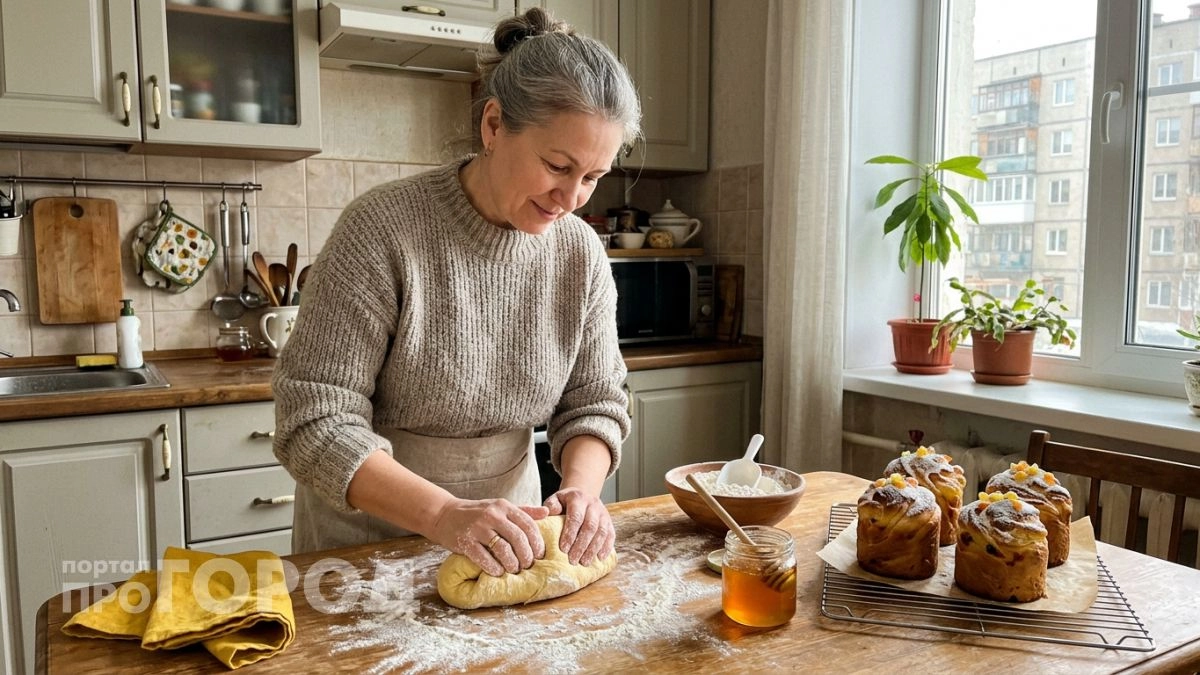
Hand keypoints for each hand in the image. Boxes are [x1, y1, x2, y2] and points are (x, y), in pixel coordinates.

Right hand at [431, 498, 548, 576]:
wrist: (444, 515)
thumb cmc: (477, 514)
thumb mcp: (500, 507)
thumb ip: (524, 510)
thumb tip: (547, 512)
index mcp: (504, 506)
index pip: (528, 524)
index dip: (537, 542)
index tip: (540, 555)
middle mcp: (492, 515)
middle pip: (518, 538)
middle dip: (526, 555)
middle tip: (528, 565)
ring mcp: (478, 528)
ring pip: (502, 549)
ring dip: (512, 563)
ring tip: (514, 570)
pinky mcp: (465, 541)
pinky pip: (483, 557)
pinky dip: (493, 568)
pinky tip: (498, 572)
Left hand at [544, 487, 613, 565]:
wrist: (582, 495)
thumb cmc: (564, 503)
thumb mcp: (555, 500)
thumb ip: (551, 506)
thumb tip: (548, 513)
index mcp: (578, 498)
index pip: (576, 517)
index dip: (570, 534)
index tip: (563, 549)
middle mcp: (593, 504)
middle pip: (590, 526)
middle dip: (581, 545)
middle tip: (573, 560)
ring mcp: (603, 513)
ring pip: (602, 532)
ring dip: (593, 549)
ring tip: (584, 562)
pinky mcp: (609, 521)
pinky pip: (611, 535)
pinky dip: (606, 547)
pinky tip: (599, 558)